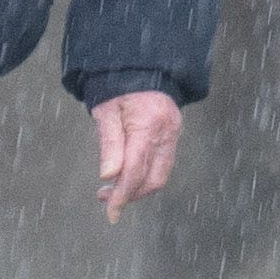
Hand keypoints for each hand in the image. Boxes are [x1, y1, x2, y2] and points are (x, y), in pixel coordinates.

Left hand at [91, 88, 182, 221]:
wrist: (141, 65)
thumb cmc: (118, 86)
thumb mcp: (106, 111)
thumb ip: (109, 144)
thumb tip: (108, 176)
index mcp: (147, 125)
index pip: (135, 171)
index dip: (122, 195)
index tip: (110, 212)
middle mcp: (165, 132)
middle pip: (152, 178)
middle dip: (130, 195)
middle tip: (105, 198)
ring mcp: (173, 134)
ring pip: (160, 174)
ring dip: (138, 188)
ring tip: (114, 188)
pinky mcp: (174, 134)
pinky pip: (163, 163)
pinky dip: (146, 175)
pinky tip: (128, 173)